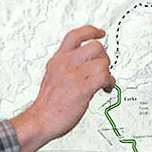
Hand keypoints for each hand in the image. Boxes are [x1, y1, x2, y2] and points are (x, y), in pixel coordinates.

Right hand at [10, 25, 114, 151]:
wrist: (40, 121)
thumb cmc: (48, 104)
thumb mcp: (52, 75)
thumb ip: (66, 65)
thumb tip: (84, 62)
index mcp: (57, 59)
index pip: (75, 35)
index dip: (90, 31)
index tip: (101, 33)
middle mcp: (65, 64)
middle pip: (96, 47)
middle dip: (104, 58)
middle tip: (102, 70)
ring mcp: (74, 75)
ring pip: (103, 63)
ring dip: (108, 74)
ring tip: (104, 84)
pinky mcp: (82, 88)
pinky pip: (105, 77)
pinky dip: (110, 83)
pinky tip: (105, 90)